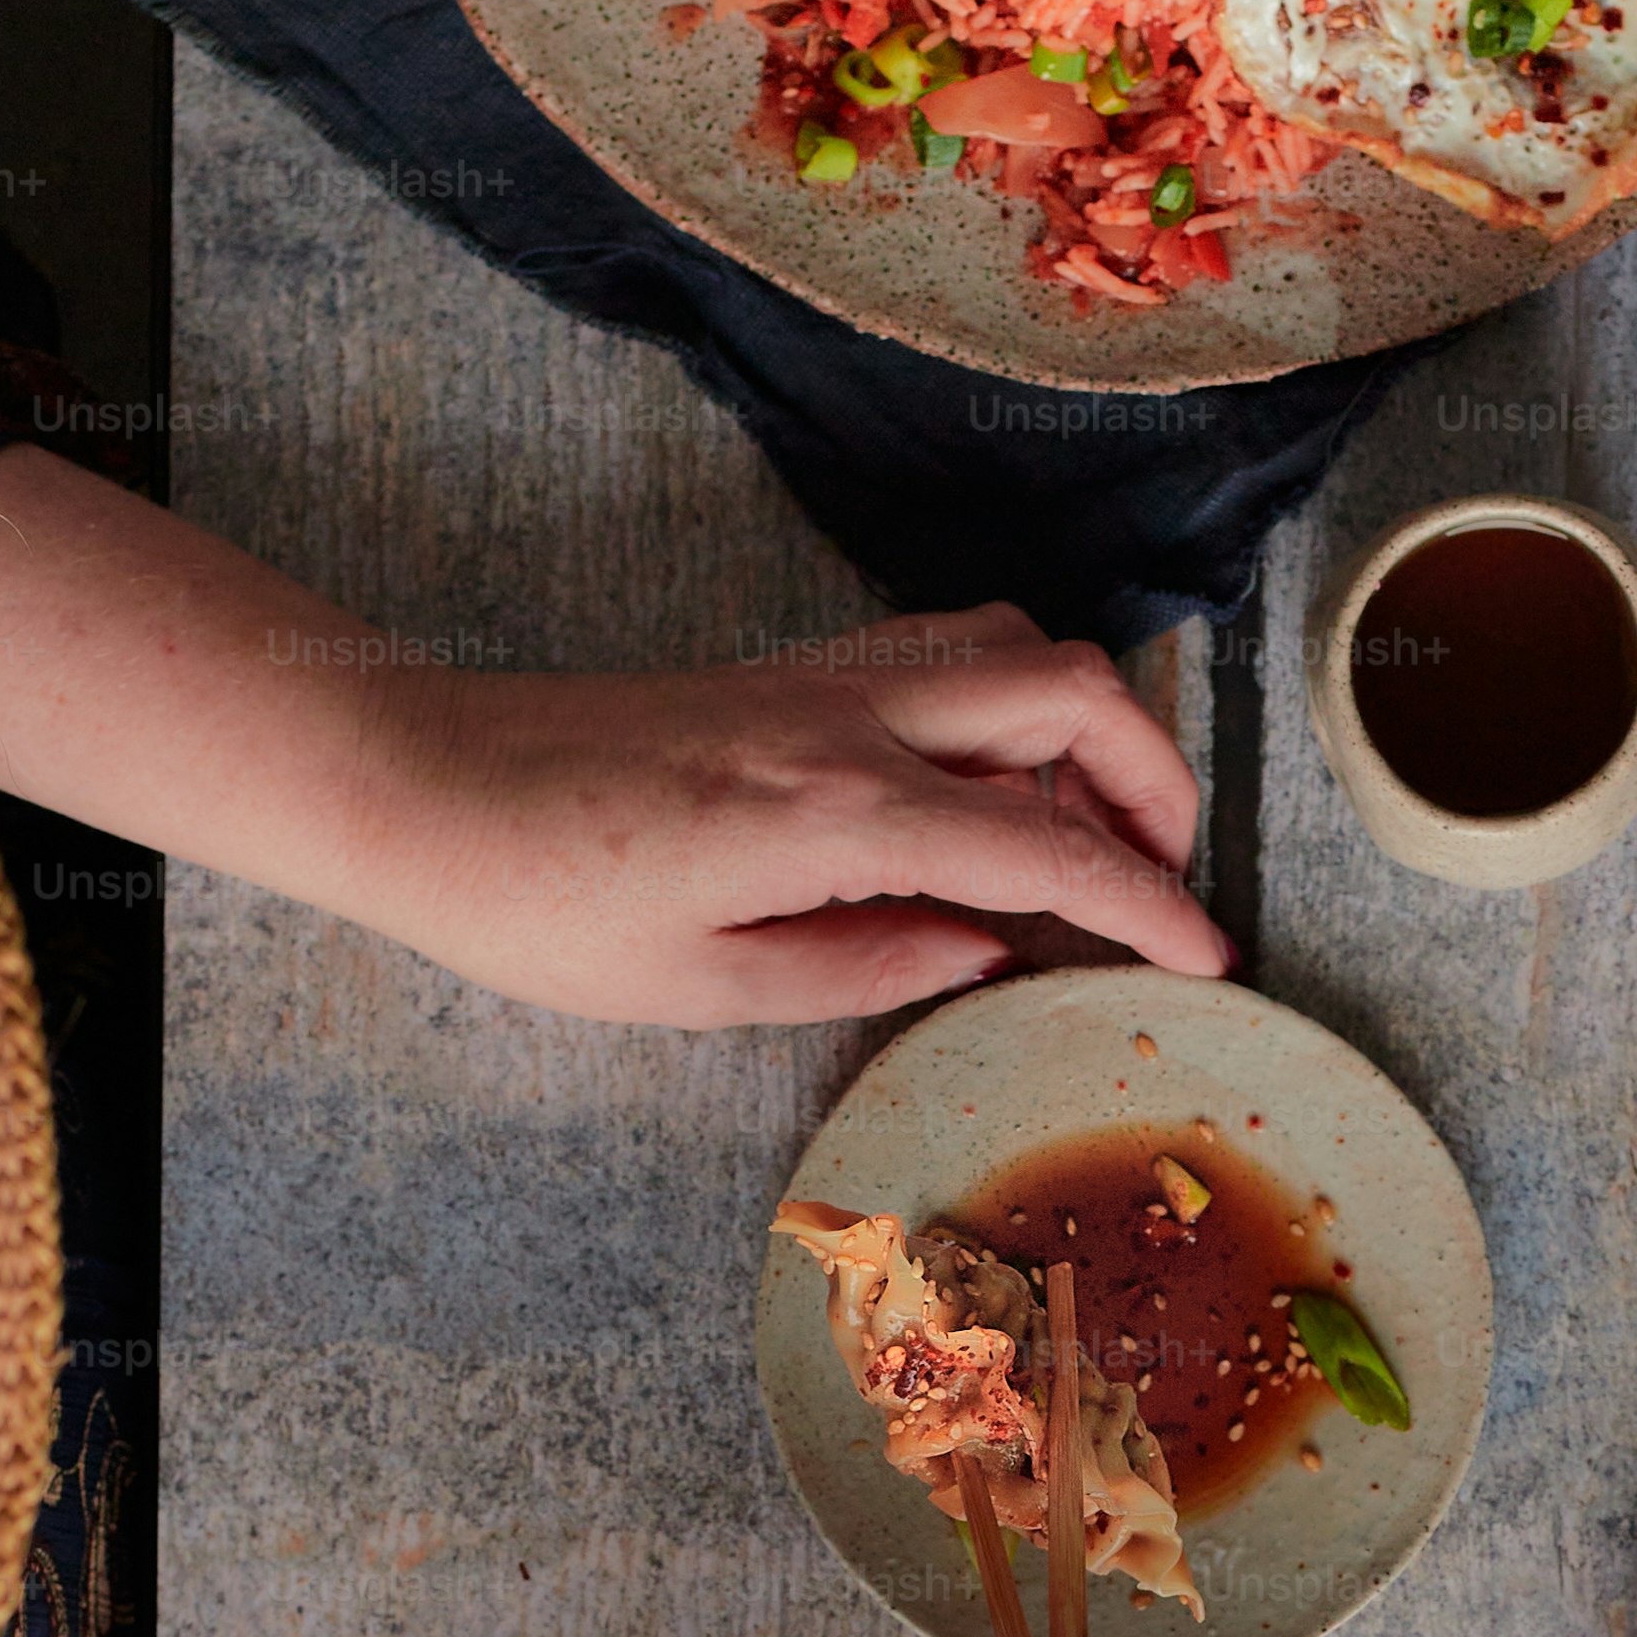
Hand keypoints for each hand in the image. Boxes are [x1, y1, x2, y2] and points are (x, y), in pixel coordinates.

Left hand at [367, 609, 1227, 1025]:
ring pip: (1021, 649)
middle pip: (1073, 690)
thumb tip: (987, 949)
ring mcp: (825, 677)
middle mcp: (848, 718)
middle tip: (1168, 879)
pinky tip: (992, 796)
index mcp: (833, 811)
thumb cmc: (540, 901)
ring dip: (1091, 731)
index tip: (1211, 959)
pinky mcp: (798, 670)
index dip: (1150, 906)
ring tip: (1090, 840)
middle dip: (1158, 780)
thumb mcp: (703, 987)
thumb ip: (866, 967)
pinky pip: (953, 654)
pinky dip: (1016, 710)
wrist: (426, 785)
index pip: (1047, 847)